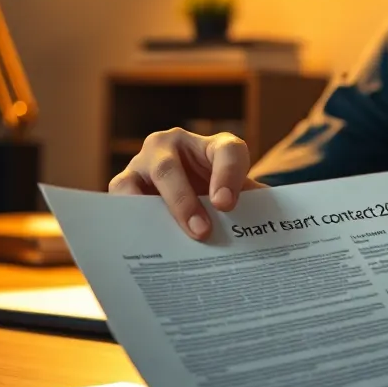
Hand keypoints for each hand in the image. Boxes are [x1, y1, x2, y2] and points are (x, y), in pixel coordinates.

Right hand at [108, 128, 263, 240]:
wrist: (193, 204)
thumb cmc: (221, 201)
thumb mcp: (240, 202)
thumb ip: (254, 210)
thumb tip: (267, 236)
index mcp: (215, 146)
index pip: (228, 152)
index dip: (228, 176)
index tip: (227, 206)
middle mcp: (175, 144)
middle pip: (171, 167)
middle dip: (185, 202)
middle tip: (201, 232)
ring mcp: (146, 161)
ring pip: (143, 180)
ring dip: (155, 209)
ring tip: (169, 239)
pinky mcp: (124, 181)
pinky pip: (120, 196)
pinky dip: (129, 216)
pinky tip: (143, 242)